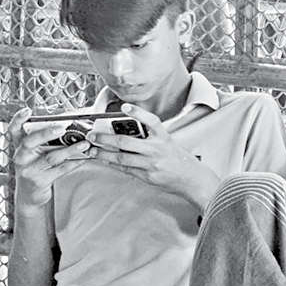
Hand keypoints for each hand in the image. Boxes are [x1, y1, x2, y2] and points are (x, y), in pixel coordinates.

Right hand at [9, 107, 94, 206]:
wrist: (30, 196)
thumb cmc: (36, 169)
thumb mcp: (34, 155)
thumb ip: (43, 142)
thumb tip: (67, 126)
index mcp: (19, 147)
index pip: (14, 131)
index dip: (18, 120)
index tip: (26, 111)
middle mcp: (21, 157)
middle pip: (30, 142)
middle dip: (46, 134)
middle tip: (61, 128)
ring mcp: (29, 170)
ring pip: (50, 157)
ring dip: (70, 149)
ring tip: (84, 144)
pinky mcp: (39, 181)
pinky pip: (60, 170)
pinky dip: (74, 163)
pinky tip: (84, 159)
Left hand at [86, 104, 219, 207]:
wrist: (192, 179)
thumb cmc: (179, 160)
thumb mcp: (168, 143)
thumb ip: (150, 138)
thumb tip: (126, 134)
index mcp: (164, 138)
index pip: (151, 121)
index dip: (138, 113)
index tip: (125, 106)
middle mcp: (156, 149)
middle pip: (126, 141)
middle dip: (105, 138)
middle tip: (93, 135)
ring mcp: (151, 163)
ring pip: (121, 157)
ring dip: (104, 154)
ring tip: (93, 151)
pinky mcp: (147, 176)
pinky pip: (126, 169)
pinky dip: (113, 164)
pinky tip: (105, 161)